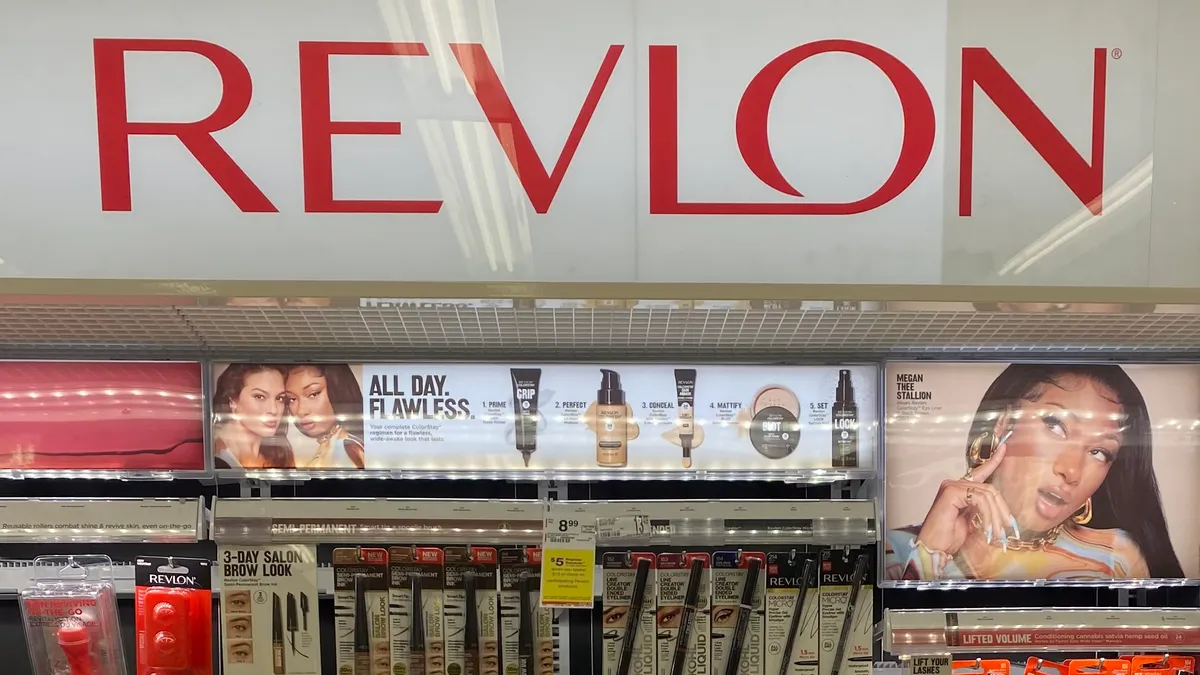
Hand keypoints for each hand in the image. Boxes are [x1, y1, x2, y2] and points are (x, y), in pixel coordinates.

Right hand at [916, 433, 1017, 555]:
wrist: (933, 549)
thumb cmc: (947, 538)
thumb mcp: (971, 522)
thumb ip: (981, 510)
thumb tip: (999, 509)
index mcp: (959, 490)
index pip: (980, 473)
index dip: (993, 461)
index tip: (1003, 448)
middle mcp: (954, 484)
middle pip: (990, 489)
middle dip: (1002, 510)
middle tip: (1007, 528)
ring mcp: (952, 487)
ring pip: (987, 494)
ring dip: (996, 517)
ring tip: (996, 534)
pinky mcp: (952, 492)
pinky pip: (980, 499)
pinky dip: (988, 515)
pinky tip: (987, 529)